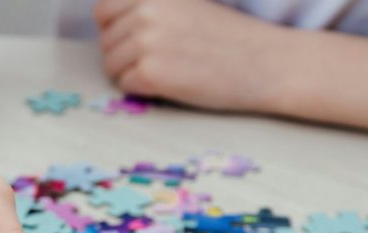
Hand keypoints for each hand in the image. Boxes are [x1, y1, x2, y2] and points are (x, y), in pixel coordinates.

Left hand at [95, 0, 288, 111]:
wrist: (264, 63)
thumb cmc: (227, 38)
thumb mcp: (186, 5)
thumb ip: (149, 8)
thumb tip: (107, 24)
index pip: (103, 11)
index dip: (115, 30)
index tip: (135, 41)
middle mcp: (147, 11)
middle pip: (106, 42)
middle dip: (125, 55)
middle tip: (160, 61)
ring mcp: (147, 42)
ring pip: (112, 65)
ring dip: (132, 74)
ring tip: (167, 71)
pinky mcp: (151, 73)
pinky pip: (125, 85)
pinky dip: (141, 90)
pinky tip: (169, 84)